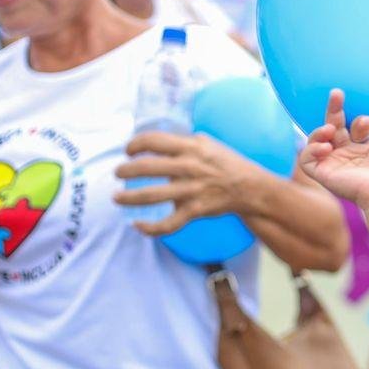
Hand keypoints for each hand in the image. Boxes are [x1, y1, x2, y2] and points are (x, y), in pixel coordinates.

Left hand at [113, 130, 257, 235]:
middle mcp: (189, 167)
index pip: (153, 140)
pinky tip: (137, 225)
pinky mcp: (195, 210)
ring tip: (116, 198)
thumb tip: (157, 142)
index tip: (129, 150)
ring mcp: (192, 190)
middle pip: (146, 167)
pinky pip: (169, 224)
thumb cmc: (227, 164)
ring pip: (152, 196)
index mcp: (191, 147)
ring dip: (128, 197)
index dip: (135, 144)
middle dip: (125, 170)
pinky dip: (150, 228)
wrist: (252, 188)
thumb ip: (183, 142)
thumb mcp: (208, 144)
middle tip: (117, 173)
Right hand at [297, 89, 368, 210]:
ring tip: (331, 129)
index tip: (366, 122)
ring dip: (320, 130)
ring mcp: (333, 162)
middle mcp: (346, 153)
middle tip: (337, 94)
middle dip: (334, 109)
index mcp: (363, 147)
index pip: (353, 126)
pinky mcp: (322, 173)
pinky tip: (326, 147)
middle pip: (333, 126)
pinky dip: (311, 149)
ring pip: (315, 140)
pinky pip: (306, 159)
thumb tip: (364, 120)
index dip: (358, 121)